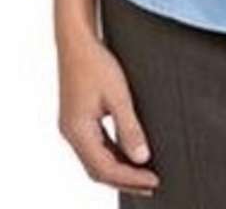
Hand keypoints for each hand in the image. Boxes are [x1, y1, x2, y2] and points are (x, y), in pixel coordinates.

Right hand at [55, 25, 160, 197]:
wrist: (76, 40)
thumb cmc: (96, 63)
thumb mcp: (118, 95)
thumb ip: (129, 128)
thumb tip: (142, 158)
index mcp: (78, 131)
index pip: (105, 168)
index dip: (130, 178)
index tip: (154, 180)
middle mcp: (71, 134)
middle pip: (98, 170)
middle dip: (125, 180)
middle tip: (152, 185)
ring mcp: (72, 127)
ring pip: (95, 160)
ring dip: (118, 170)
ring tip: (143, 174)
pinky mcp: (77, 119)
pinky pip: (94, 146)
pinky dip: (111, 155)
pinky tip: (128, 154)